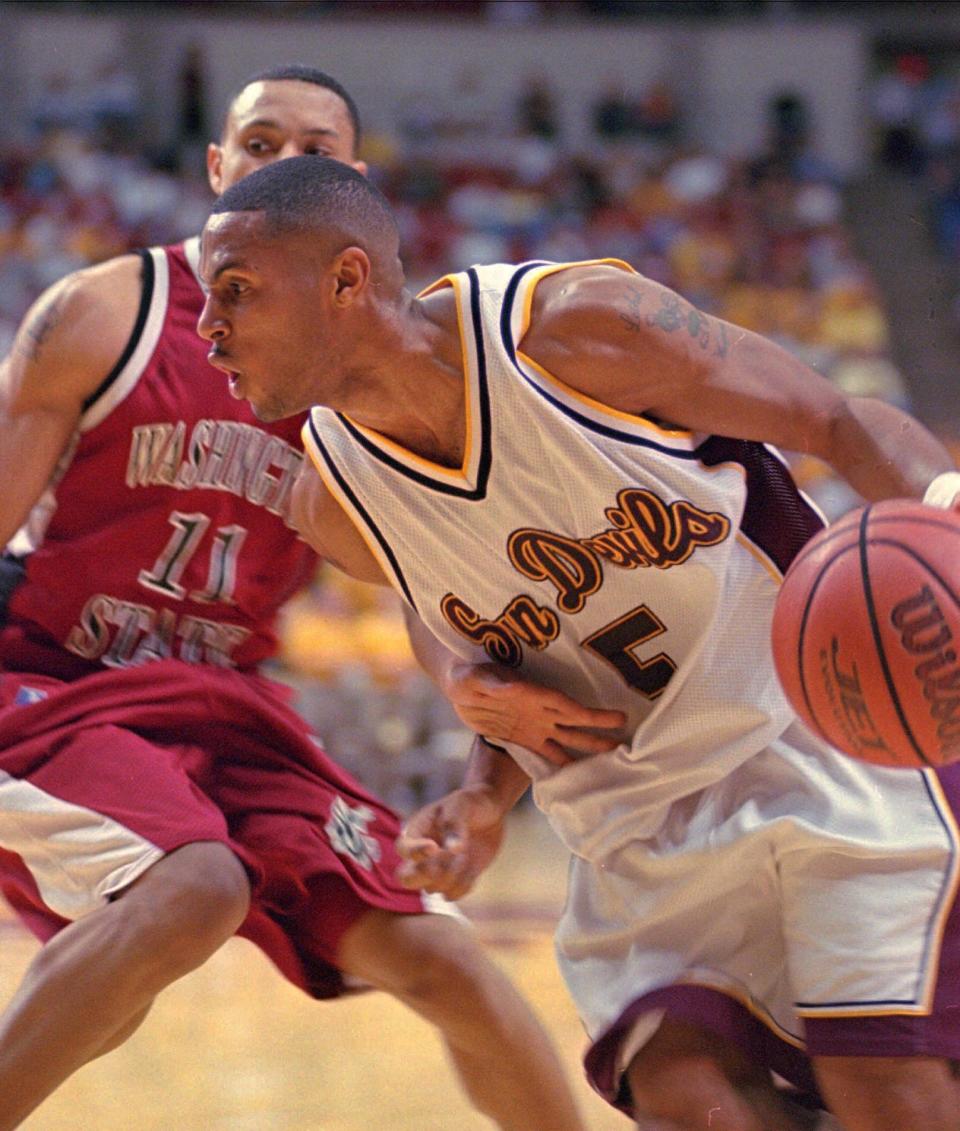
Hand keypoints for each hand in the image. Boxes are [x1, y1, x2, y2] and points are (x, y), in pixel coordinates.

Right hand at [396, 784, 507, 899]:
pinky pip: (453, 895)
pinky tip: (472, 866)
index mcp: (417, 832)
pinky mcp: (455, 881)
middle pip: (405, 879)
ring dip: (452, 875)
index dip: (415, 852)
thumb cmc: (469, 803)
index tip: (435, 847)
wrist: (490, 813)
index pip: (403, 848)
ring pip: (432, 888)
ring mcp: (437, 871)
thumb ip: (453, 825)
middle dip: (423, 876)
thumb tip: (452, 849)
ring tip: (465, 853)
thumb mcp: (460, 806)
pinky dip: (464, 885)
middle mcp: (422, 855)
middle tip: (442, 864)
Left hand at [445, 662, 625, 765]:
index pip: (562, 704)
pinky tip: (574, 778)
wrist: (457, 684)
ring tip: (612, 757)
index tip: (614, 718)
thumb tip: (515, 689)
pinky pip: (546, 753)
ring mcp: (532, 725)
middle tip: (625, 740)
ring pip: (565, 739)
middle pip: (573, 722)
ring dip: (587, 748)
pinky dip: (560, 765)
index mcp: (530, 693)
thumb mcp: (473, 678)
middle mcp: (537, 710)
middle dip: (598, 730)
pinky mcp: (522, 738)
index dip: (586, 712)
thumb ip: (492, 684)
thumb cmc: (465, 675)